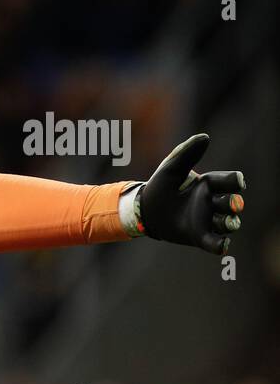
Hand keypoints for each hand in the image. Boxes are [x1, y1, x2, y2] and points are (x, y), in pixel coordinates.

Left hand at [136, 134, 244, 255]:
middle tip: (233, 204)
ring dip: (230, 223)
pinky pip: (214, 243)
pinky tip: (222, 246)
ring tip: (229, 222)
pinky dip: (219, 245)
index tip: (238, 181)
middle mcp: (213, 202)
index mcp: (209, 185)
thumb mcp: (170, 169)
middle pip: (231, 203)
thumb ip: (186, 154)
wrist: (144, 210)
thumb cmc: (160, 187)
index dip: (235, 181)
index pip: (228, 182)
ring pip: (227, 223)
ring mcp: (208, 220)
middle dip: (234, 204)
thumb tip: (204, 137)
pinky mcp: (199, 236)